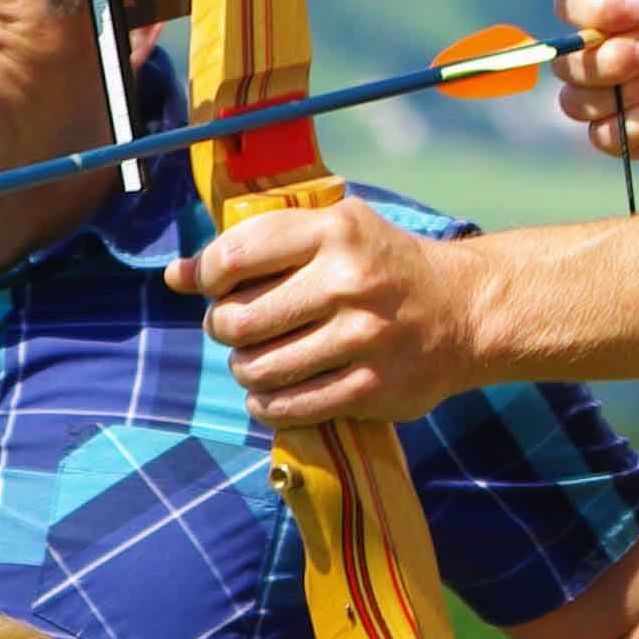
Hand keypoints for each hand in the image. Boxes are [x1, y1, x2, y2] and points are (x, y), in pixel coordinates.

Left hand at [164, 195, 468, 427]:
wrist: (464, 311)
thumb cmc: (382, 266)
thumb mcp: (330, 234)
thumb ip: (255, 248)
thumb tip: (174, 275)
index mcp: (335, 231)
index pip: (233, 257)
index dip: (209, 278)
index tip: (218, 287)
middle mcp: (348, 281)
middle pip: (236, 321)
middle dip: (224, 330)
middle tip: (241, 329)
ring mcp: (363, 338)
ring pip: (257, 369)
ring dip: (246, 370)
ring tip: (261, 361)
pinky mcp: (373, 386)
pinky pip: (288, 407)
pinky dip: (268, 404)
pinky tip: (276, 392)